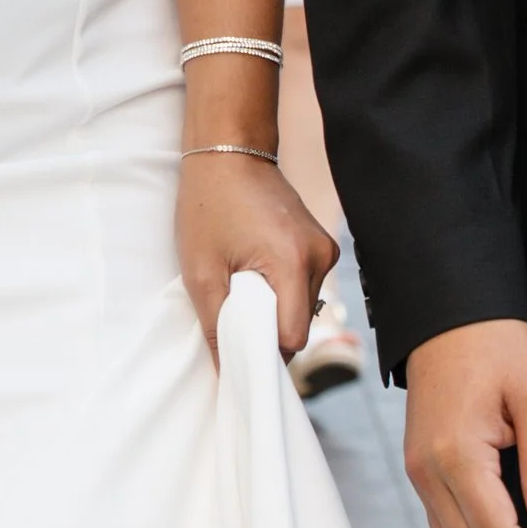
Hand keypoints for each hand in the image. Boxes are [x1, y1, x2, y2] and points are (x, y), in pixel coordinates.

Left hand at [176, 151, 338, 359]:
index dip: (264, 350)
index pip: (292, 337)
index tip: (238, 348)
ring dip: (276, 309)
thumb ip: (216, 328)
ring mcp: (325, 248)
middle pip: (300, 325)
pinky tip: (257, 271)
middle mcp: (319, 256)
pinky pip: (305, 286)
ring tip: (243, 284)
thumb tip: (226, 375)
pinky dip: (283, 290)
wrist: (229, 152)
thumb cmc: (208, 207)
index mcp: (292, 262)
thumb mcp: (201, 273)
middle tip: (232, 310)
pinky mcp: (322, 243)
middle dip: (268, 329)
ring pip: (304, 307)